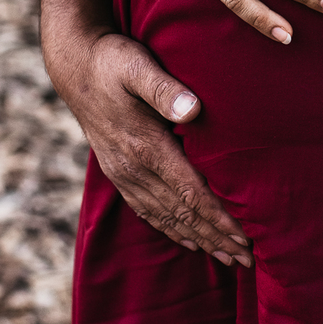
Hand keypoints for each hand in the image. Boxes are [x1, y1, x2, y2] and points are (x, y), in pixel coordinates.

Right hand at [45, 28, 253, 267]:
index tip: (246, 239)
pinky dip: (171, 228)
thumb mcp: (137, 66)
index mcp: (145, 146)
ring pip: (166, 217)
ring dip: (199, 239)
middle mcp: (133, 168)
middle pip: (182, 213)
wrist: (74, 66)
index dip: (219, 219)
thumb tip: (192, 110)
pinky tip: (188, 239)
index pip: (190, 193)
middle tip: (248, 262)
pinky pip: (147, 210)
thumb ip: (164, 88)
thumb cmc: (113, 61)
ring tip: (227, 259)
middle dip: (216, 239)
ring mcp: (124, 173)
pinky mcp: (118, 172)